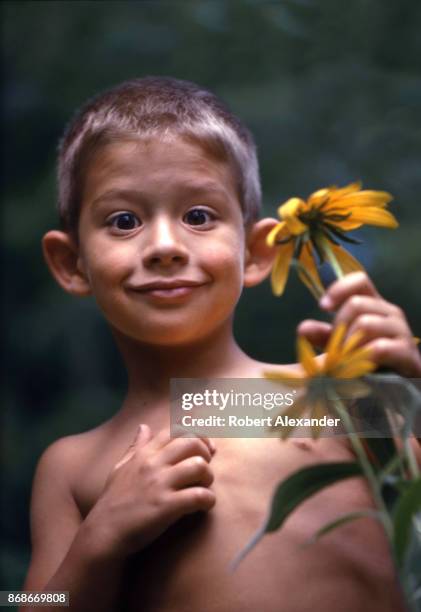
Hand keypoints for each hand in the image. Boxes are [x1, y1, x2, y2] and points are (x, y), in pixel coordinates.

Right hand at [86, 425, 215, 557]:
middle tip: (205, 469)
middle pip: (191, 442)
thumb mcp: (120, 467)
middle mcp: (153, 463)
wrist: (103, 534)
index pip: (176, 429)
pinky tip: (204, 506)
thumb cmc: (113, 502)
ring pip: (199, 466)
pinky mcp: (166, 506)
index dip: (197, 435)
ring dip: (208, 477)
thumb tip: (143, 426)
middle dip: (206, 453)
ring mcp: (159, 484)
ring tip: (204, 488)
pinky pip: (198, 496)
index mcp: (145, 453)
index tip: (205, 448)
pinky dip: (208, 500)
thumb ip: (135, 446)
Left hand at [297, 271, 420, 376]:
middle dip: (338, 326)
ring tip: (346, 361)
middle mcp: (390, 314)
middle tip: (336, 348)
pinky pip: (380, 348)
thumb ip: (325, 337)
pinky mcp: (408, 356)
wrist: (403, 386)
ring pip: (365, 324)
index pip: (360, 281)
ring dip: (348, 344)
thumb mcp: (344, 346)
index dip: (339, 289)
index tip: (323, 307)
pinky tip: (358, 367)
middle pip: (357, 303)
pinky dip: (362, 357)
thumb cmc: (371, 361)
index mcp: (375, 306)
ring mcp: (401, 333)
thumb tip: (302, 329)